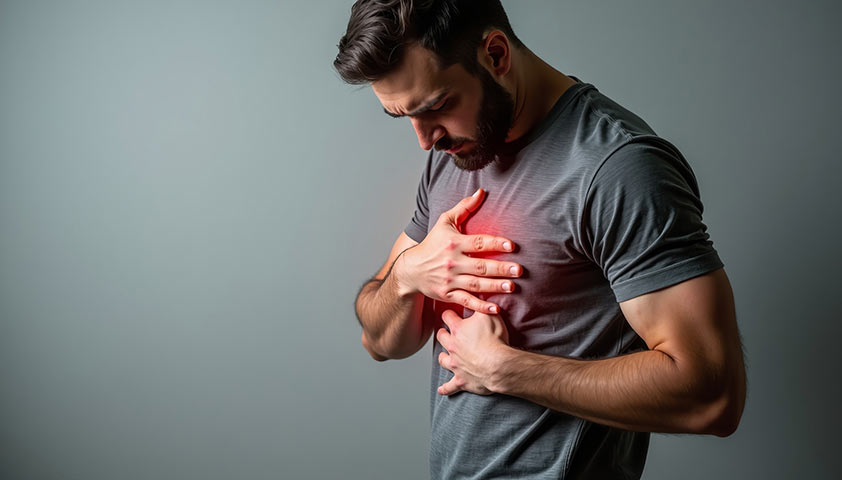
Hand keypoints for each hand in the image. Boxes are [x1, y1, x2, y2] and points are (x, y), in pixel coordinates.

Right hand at [396, 188, 521, 314]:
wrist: (411, 269)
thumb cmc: (432, 243)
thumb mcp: (444, 222)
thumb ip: (464, 207)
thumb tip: (481, 191)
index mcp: (454, 243)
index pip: (478, 243)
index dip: (496, 244)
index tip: (512, 246)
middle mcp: (452, 262)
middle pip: (480, 266)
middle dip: (501, 268)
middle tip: (520, 270)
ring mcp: (450, 280)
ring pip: (476, 284)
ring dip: (495, 286)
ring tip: (512, 287)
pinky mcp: (448, 295)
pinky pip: (466, 301)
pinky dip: (481, 306)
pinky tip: (496, 308)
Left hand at [436, 309, 510, 395]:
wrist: (499, 365)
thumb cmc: (495, 339)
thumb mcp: (490, 314)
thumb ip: (483, 304)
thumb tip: (481, 293)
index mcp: (458, 329)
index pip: (447, 316)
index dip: (449, 313)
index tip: (451, 312)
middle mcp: (452, 346)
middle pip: (441, 337)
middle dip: (443, 333)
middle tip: (446, 332)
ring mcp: (455, 364)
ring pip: (442, 359)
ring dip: (443, 357)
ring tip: (445, 356)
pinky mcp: (461, 380)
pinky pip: (450, 386)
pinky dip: (445, 389)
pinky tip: (442, 390)